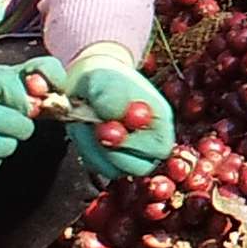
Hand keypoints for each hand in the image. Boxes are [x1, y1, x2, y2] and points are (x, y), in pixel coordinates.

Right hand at [0, 62, 41, 178]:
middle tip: (14, 121)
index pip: (5, 82)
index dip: (23, 96)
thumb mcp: (7, 76)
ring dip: (8, 142)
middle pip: (13, 123)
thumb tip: (58, 86)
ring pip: (5, 147)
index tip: (28, 104)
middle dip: (22, 125)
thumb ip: (38, 72)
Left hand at [57, 50, 176, 180]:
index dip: (134, 143)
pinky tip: (85, 131)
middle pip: (139, 167)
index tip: (111, 125)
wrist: (88, 82)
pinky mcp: (111, 160)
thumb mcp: (106, 80)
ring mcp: (131, 153)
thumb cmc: (103, 78)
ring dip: (95, 149)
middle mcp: (150, 141)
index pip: (159, 149)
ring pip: (115, 169)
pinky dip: (87, 151)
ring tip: (88, 123)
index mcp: (160, 120)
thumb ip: (112, 96)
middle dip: (112, 151)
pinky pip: (98, 167)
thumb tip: (116, 115)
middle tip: (95, 127)